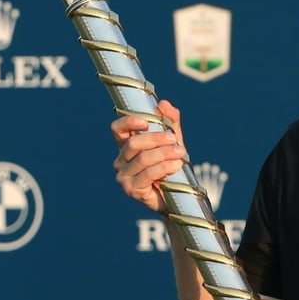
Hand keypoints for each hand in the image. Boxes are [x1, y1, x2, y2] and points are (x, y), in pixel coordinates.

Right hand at [110, 99, 187, 213]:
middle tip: (174, 140)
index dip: (128, 122)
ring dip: (164, 154)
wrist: (179, 195)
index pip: (118, 129)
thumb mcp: (174, 142)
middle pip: (133, 143)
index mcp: (127, 146)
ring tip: (180, 153)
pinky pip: (147, 175)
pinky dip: (163, 168)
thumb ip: (171, 122)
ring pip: (142, 159)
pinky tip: (176, 166)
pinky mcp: (132, 189)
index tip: (145, 121)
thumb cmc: (172, 167)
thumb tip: (163, 104)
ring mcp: (124, 176)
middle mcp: (121, 160)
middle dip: (156, 139)